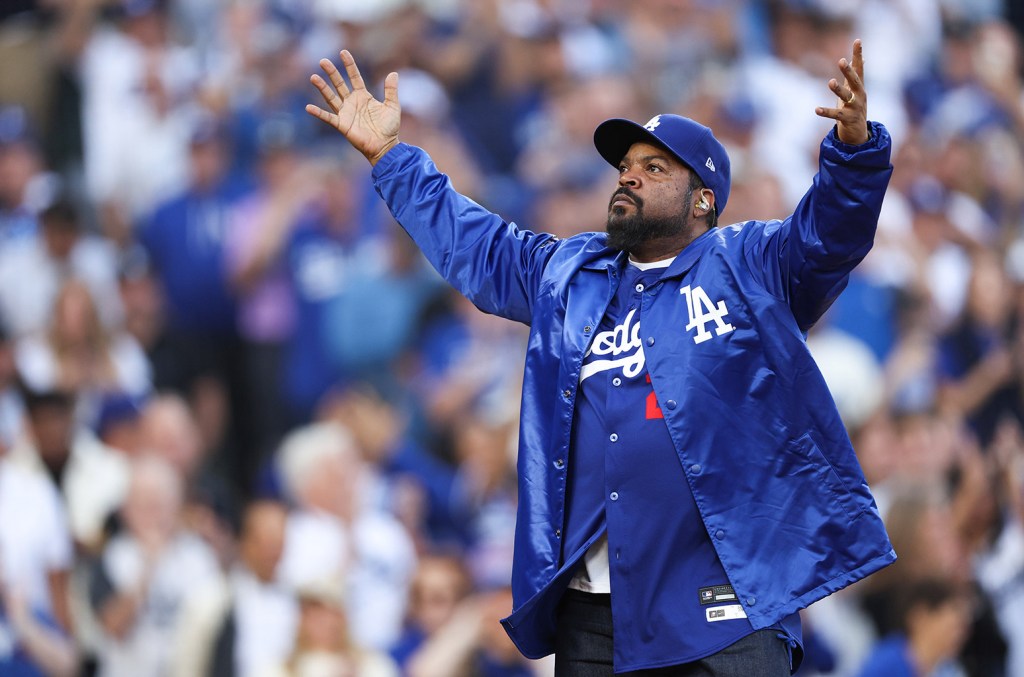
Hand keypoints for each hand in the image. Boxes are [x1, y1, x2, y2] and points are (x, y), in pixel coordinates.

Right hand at [306, 50, 400, 165]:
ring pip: (331, 97)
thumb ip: (391, 90)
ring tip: (313, 77)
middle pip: (339, 84)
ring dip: (322, 88)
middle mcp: (352, 102)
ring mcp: (346, 113)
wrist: (385, 146)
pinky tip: (308, 107)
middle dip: (332, 72)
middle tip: (323, 61)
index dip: (349, 65)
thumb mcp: (393, 106)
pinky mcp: (342, 125)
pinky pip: (328, 117)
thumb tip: (393, 73)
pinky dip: (318, 113)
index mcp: (363, 96)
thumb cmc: (389, 128)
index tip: (343, 52)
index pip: (354, 77)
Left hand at [815, 39, 867, 145]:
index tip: (858, 40)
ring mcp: (855, 107)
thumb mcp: (856, 90)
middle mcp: (859, 95)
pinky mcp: (847, 119)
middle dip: (849, 71)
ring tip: (830, 82)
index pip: (859, 68)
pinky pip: (835, 115)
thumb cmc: (855, 108)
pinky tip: (816, 109)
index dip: (858, 55)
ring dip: (838, 89)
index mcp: (859, 87)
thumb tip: (862, 58)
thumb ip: (856, 75)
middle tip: (842, 60)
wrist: (859, 133)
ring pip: (846, 96)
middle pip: (854, 81)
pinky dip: (826, 112)